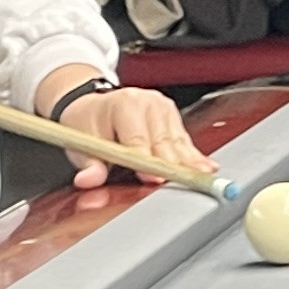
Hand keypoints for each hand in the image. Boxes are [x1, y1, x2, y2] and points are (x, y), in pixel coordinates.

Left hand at [40, 72, 201, 189]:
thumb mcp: (81, 144)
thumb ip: (89, 165)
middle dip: (172, 167)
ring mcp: (163, 108)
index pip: (139, 139)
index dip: (147, 162)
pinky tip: (206, 168)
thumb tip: (88, 180)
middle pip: (164, 142)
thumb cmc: (88, 123)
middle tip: (183, 186)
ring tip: (203, 179)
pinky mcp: (172, 117)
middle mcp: (147, 102)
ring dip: (188, 163)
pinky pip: (184, 141)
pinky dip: (193, 157)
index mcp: (125, 104)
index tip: (154, 178)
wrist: (92, 105)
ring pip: (178, 143)